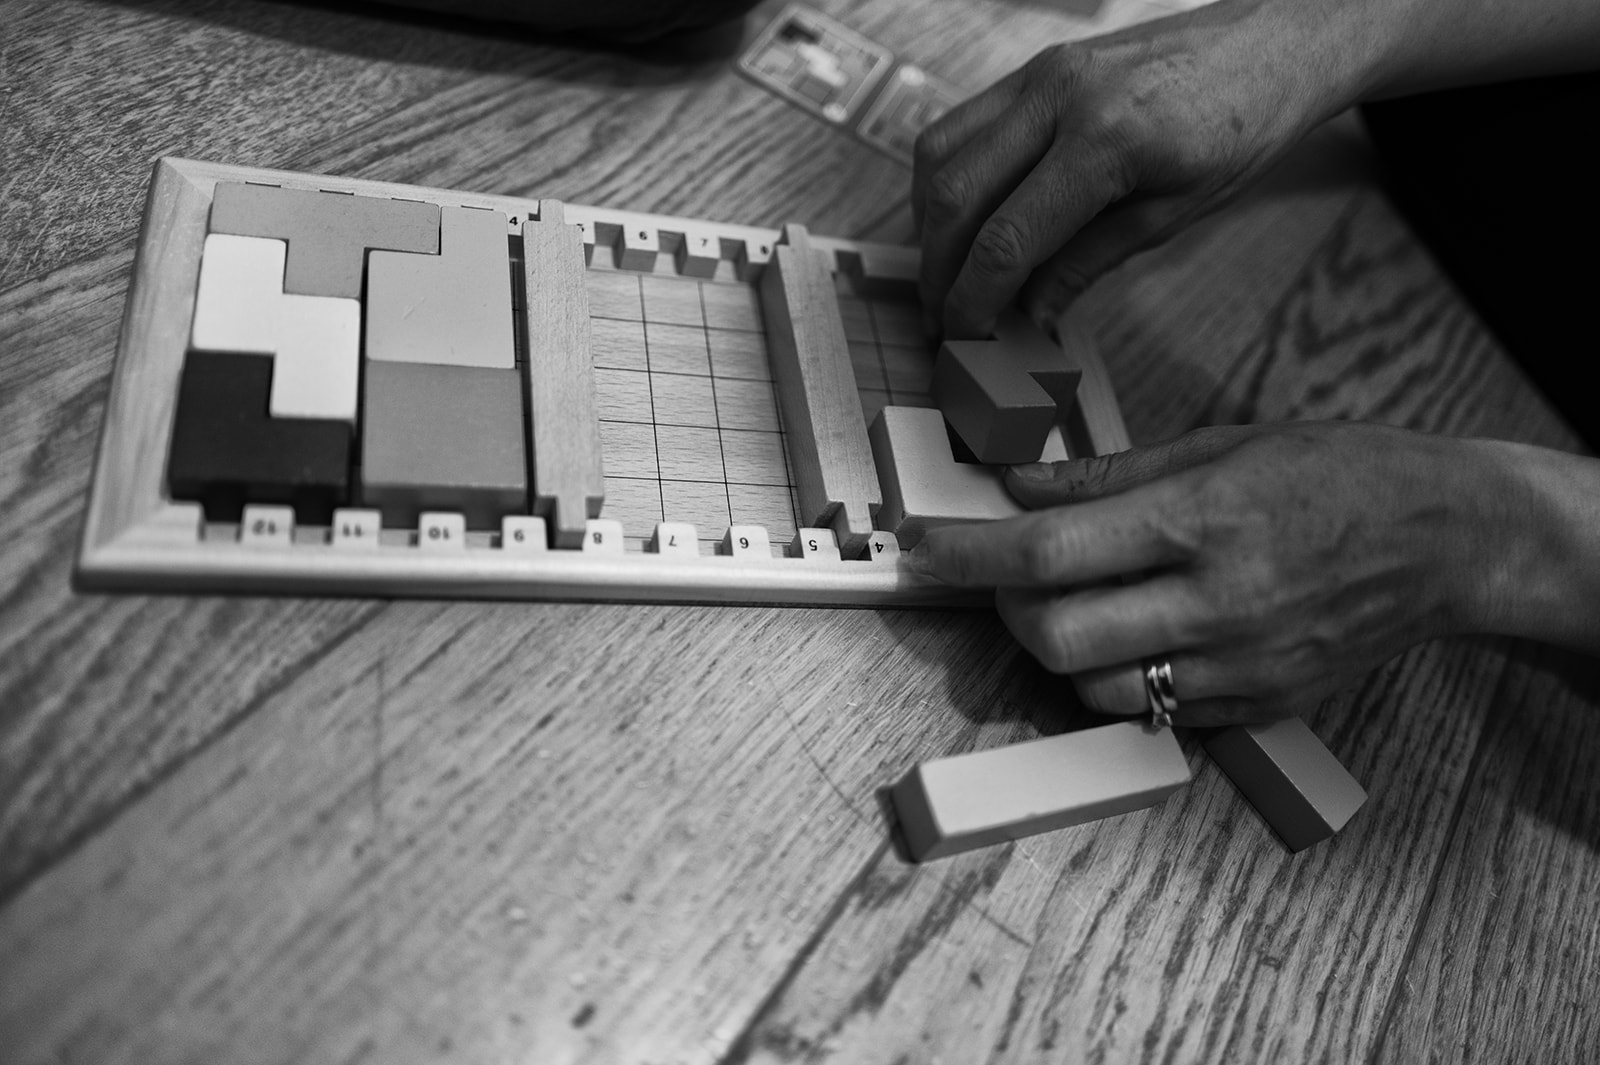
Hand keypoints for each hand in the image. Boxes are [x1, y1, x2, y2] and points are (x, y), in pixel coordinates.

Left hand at [909, 422, 1520, 724]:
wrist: (1450, 542)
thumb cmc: (1338, 474)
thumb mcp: (1222, 444)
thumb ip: (1109, 477)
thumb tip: (1017, 489)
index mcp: (1200, 521)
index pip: (1046, 553)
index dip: (964, 553)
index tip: (919, 545)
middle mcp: (1215, 604)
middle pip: (1053, 638)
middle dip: (1004, 608)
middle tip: (1008, 573)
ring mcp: (1238, 668)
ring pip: (1093, 690)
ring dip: (1058, 649)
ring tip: (1077, 602)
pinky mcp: (1256, 708)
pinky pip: (1153, 713)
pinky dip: (1120, 677)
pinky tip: (1136, 633)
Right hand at [912, 0, 1357, 337]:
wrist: (1268, 43)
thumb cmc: (1239, 127)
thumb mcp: (1172, 214)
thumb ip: (1087, 263)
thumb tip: (1026, 315)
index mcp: (1107, 138)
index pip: (1008, 237)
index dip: (975, 299)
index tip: (965, 337)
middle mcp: (1059, 95)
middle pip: (957, 195)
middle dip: (939, 269)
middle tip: (943, 319)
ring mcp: (1038, 72)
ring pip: (939, 154)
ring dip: (930, 224)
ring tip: (946, 274)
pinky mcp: (1032, 67)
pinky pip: (960, 125)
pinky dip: (945, 180)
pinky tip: (961, 221)